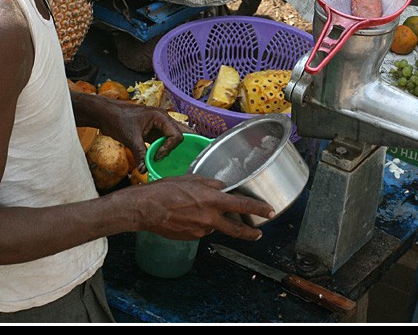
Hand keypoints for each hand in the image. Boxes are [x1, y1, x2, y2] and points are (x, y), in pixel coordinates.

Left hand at [98, 100, 185, 171]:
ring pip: (172, 138)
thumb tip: (144, 169)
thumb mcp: (130, 138)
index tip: (155, 157)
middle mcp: (163, 119)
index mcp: (161, 117)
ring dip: (167, 149)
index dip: (168, 148)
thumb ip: (140, 153)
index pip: (176, 135)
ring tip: (157, 158)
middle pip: (179, 134)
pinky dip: (161, 148)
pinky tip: (155, 157)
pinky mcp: (152, 130)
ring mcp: (158, 124)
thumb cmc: (118, 119)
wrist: (106, 114)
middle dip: (174, 148)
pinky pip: (163, 140)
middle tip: (163, 157)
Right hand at [132, 174, 274, 240]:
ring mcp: (201, 230)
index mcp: (213, 200)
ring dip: (215, 221)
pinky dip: (200, 224)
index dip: (259, 209)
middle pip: (237, 229)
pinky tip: (188, 216)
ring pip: (215, 227)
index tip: (270, 211)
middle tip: (258, 233)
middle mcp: (210, 218)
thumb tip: (221, 187)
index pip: (243, 205)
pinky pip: (201, 230)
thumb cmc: (166, 190)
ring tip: (200, 211)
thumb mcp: (192, 179)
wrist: (147, 208)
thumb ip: (210, 184)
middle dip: (250, 232)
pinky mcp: (191, 237)